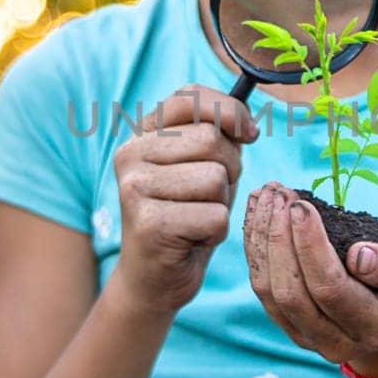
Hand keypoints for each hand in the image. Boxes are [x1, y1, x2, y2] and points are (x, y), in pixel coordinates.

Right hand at [109, 85, 259, 316]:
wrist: (153, 280)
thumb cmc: (186, 217)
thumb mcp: (200, 168)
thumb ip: (217, 137)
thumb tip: (246, 125)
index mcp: (141, 135)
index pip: (189, 97)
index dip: (230, 110)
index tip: (248, 133)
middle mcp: (130, 155)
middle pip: (211, 139)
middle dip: (230, 168)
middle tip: (210, 195)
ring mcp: (134, 189)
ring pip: (216, 178)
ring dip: (221, 203)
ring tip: (198, 217)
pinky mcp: (149, 224)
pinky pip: (215, 216)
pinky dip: (216, 232)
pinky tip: (192, 240)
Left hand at [242, 181, 377, 365]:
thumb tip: (359, 256)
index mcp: (373, 328)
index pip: (331, 288)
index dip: (310, 246)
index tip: (301, 205)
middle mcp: (336, 342)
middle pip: (291, 293)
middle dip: (278, 238)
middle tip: (280, 193)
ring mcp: (306, 338)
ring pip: (268, 291)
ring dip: (261, 237)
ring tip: (266, 193)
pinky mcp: (286, 325)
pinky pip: (260, 286)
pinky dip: (254, 245)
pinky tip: (258, 210)